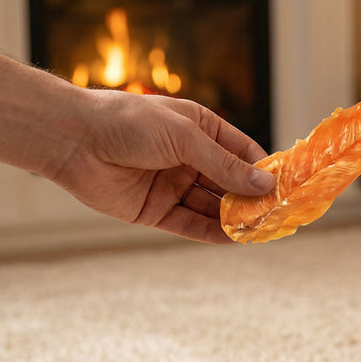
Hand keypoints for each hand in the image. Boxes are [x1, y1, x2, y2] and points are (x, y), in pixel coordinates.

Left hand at [51, 88, 274, 243]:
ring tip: (260, 231)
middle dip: (253, 200)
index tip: (286, 189)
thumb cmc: (129, 123)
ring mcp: (174, 185)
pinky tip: (234, 238)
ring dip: (236, 219)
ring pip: (213, 207)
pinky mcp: (156, 210)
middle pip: (231, 183)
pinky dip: (212, 232)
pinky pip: (191, 223)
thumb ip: (224, 165)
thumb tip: (264, 184)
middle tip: (277, 216)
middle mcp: (190, 158)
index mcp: (201, 130)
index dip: (264, 171)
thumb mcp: (185, 138)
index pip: (243, 154)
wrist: (74, 139)